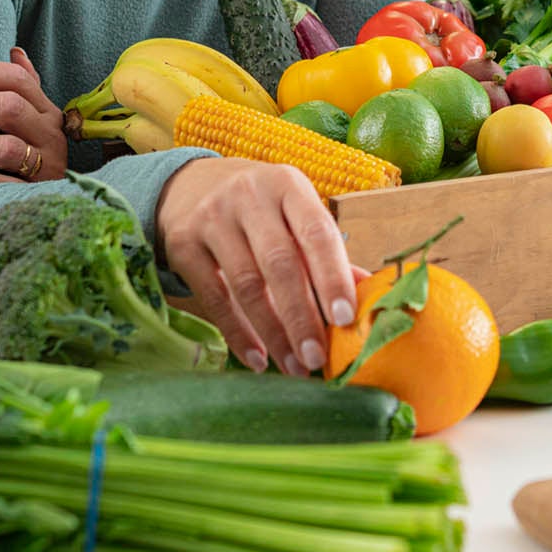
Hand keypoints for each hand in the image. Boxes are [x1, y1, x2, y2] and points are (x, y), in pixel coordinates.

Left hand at [0, 47, 68, 185]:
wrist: (66, 203)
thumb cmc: (36, 151)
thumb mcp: (36, 119)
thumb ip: (25, 87)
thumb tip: (15, 51)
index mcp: (46, 110)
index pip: (16, 79)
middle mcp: (50, 134)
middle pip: (9, 108)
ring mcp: (47, 166)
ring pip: (5, 148)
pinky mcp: (36, 194)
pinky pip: (4, 184)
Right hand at [156, 157, 368, 376]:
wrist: (190, 185)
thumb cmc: (260, 207)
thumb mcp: (294, 212)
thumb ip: (326, 252)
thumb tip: (368, 296)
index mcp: (288, 186)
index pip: (317, 232)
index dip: (332, 276)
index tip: (345, 318)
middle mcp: (249, 196)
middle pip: (280, 263)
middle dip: (301, 316)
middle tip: (317, 357)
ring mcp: (212, 218)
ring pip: (246, 284)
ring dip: (273, 332)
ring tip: (294, 366)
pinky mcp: (183, 244)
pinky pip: (214, 297)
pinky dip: (237, 333)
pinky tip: (258, 358)